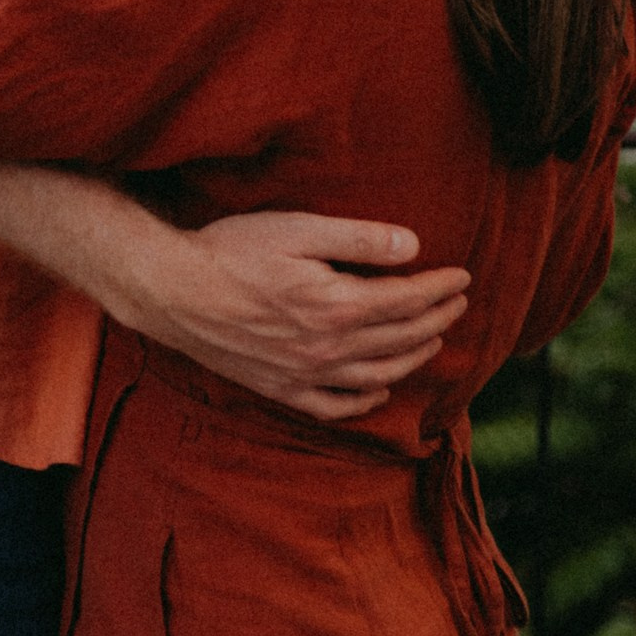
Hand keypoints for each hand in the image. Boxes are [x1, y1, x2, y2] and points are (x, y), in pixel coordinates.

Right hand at [141, 212, 468, 423]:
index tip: (461, 276)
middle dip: (436, 320)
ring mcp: (305, 375)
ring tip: (433, 341)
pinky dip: (365, 400)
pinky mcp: (281, 389)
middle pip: (399, 338)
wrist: (174, 292)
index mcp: (337, 307)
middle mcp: (328, 349)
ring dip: (412, 358)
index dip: (438, 289)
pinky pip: (335, 406)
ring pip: (377, 375)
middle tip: (457, 303)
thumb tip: (413, 246)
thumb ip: (358, 239)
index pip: (406, 301)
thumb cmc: (232, 251)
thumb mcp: (297, 230)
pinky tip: (379, 388)